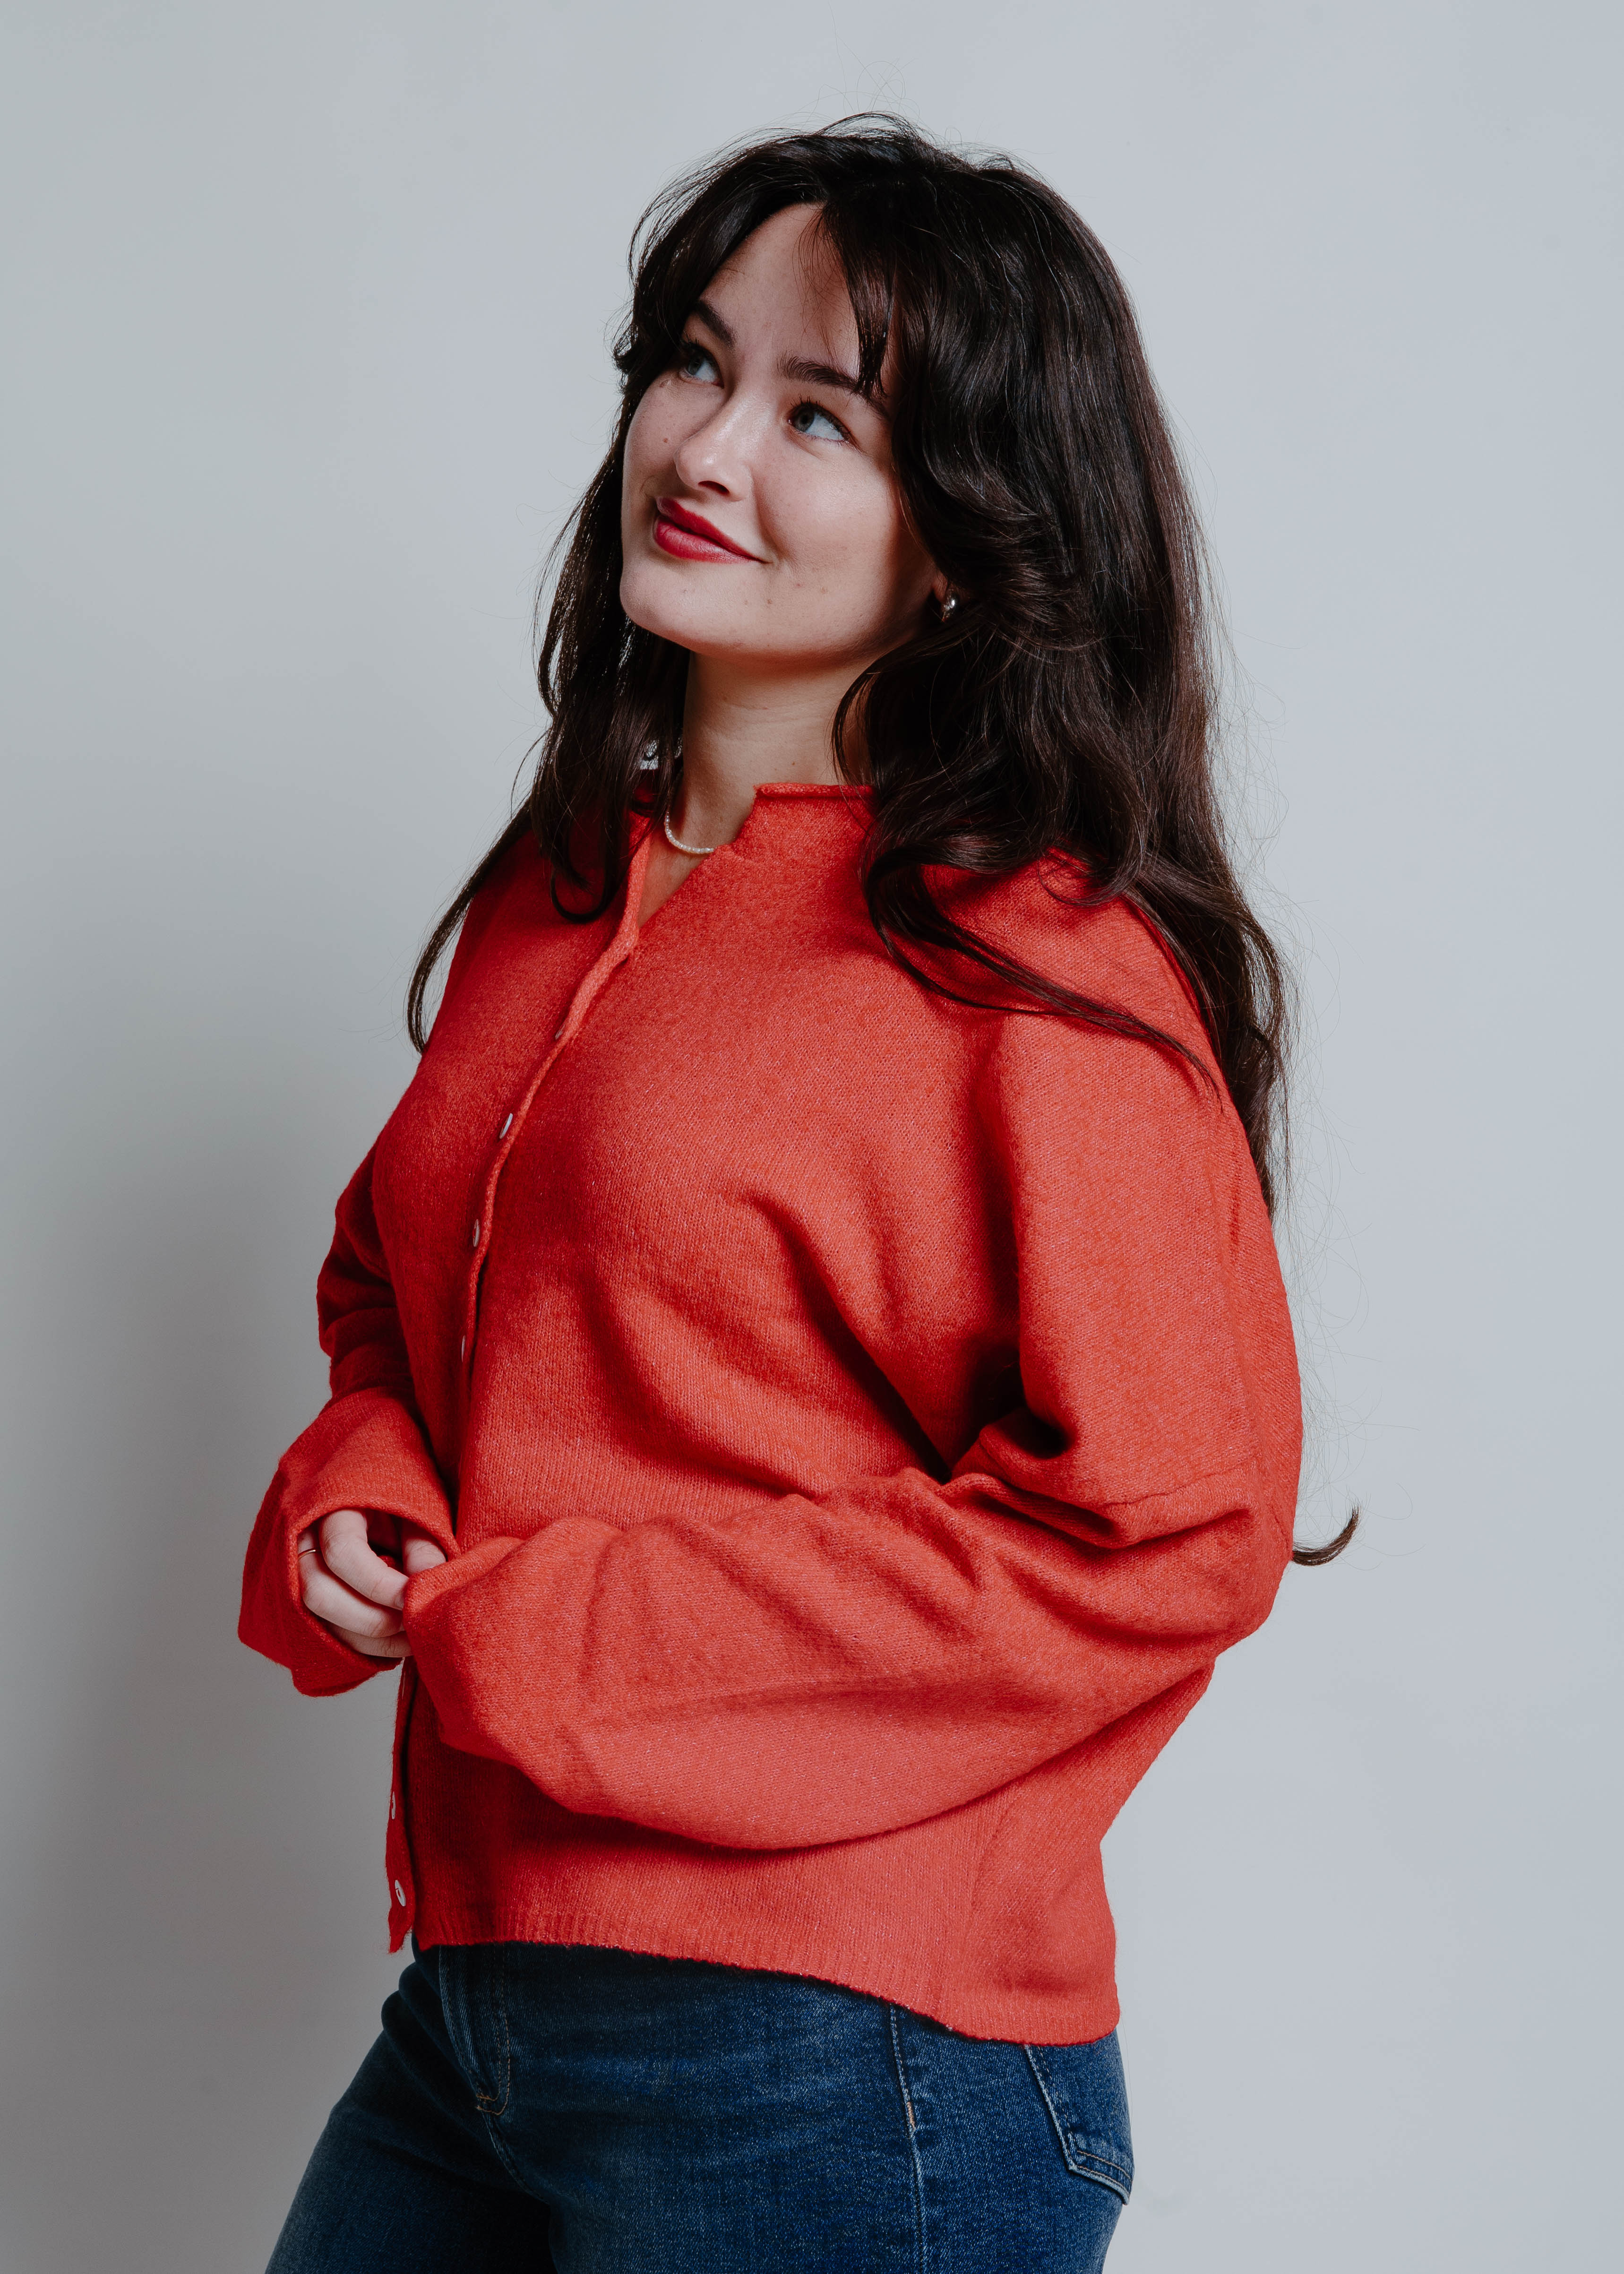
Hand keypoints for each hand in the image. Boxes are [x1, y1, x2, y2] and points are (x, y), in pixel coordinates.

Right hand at [297, 1508, 448, 1660]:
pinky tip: (391, 1646)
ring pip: (314, 1620)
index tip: (415, 1599)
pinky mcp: (301, 1596)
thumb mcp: (417, 1506)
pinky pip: (319, 1632)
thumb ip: (422, 1546)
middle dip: (372, 1620)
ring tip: (411, 1641)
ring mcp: (293, 1569)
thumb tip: (425, 1590)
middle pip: (318, 1593)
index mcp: (330, 1506)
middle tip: (415, 1627)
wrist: (374, 1485)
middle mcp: (300, 1538)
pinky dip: (356, 1646)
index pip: (342, 1552)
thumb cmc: (400, 1493)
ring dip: (366, 1641)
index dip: (380, 1585)